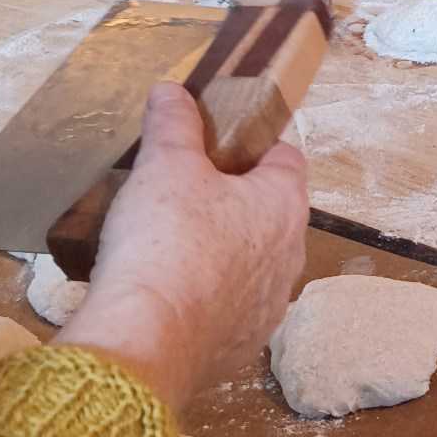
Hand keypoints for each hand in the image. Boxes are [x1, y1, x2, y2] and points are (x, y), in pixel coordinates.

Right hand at [58, 83, 308, 408]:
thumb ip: (173, 124)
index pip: (286, 159)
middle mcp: (290, 257)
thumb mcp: (165, 166)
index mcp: (284, 205)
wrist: (146, 339)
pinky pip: (228, 309)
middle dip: (233, 201)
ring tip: (170, 244)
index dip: (253, 146)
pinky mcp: (241, 345)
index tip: (217, 145)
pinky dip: (205, 297)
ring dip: (221, 252)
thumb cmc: (166, 241)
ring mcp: (269, 306)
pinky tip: (166, 292)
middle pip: (270, 213)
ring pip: (251, 264)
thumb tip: (172, 92)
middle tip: (185, 191)